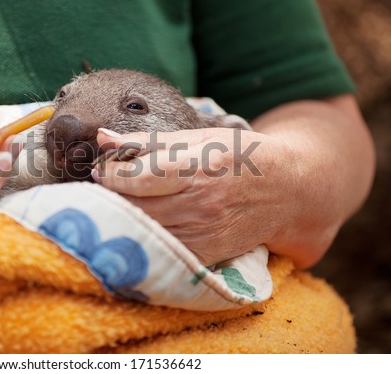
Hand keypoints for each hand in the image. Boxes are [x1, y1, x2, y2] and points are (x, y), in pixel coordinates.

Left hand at [92, 127, 293, 265]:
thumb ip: (149, 140)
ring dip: (123, 220)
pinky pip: (164, 252)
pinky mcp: (208, 255)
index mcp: (199, 167)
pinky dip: (145, 241)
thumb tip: (103, 137)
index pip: (141, 176)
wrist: (289, 191)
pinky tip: (139, 227)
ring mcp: (205, 233)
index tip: (103, 170)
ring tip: (115, 205)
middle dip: (111, 198)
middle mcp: (201, 203)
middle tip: (101, 189)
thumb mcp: (201, 137)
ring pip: (147, 232)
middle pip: (138, 207)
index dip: (114, 175)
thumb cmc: (241, 156)